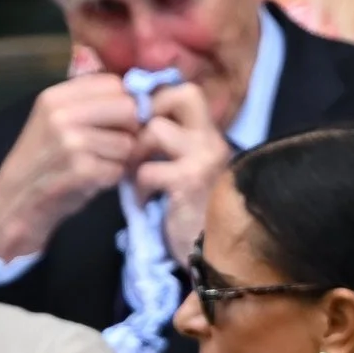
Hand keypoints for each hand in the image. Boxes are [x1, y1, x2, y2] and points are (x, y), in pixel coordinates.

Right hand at [0, 73, 139, 261]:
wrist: (18, 200)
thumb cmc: (44, 160)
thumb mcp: (55, 119)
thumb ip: (87, 103)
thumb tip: (133, 93)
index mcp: (55, 96)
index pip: (113, 83)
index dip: (125, 102)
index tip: (119, 120)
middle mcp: (62, 115)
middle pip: (127, 108)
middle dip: (130, 128)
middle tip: (117, 144)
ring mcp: (72, 143)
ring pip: (128, 143)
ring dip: (122, 158)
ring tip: (101, 164)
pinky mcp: (82, 171)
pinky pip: (120, 169)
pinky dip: (114, 178)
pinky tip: (96, 179)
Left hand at [134, 82, 234, 263]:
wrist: (218, 259)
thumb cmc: (199, 220)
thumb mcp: (190, 174)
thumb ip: (175, 149)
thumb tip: (137, 127)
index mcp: (214, 138)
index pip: (189, 93)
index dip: (159, 99)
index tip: (140, 122)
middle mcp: (214, 142)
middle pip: (182, 94)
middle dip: (150, 112)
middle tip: (137, 140)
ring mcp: (204, 159)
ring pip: (156, 129)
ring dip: (136, 153)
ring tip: (134, 177)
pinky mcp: (188, 182)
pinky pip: (148, 169)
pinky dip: (138, 188)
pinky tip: (143, 203)